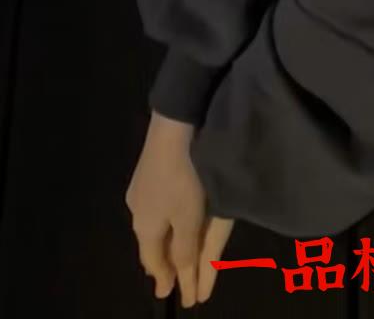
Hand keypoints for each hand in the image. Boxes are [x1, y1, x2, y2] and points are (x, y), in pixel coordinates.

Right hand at [125, 111, 232, 306]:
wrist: (173, 127)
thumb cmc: (183, 178)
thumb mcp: (188, 218)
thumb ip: (184, 249)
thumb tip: (179, 279)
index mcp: (144, 227)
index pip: (153, 262)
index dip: (164, 277)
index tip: (168, 293)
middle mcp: (137, 211)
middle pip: (150, 244)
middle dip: (161, 262)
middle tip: (169, 276)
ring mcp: (140, 189)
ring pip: (151, 224)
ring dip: (162, 241)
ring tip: (169, 250)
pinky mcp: (149, 171)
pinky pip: (154, 207)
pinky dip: (163, 220)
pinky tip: (169, 215)